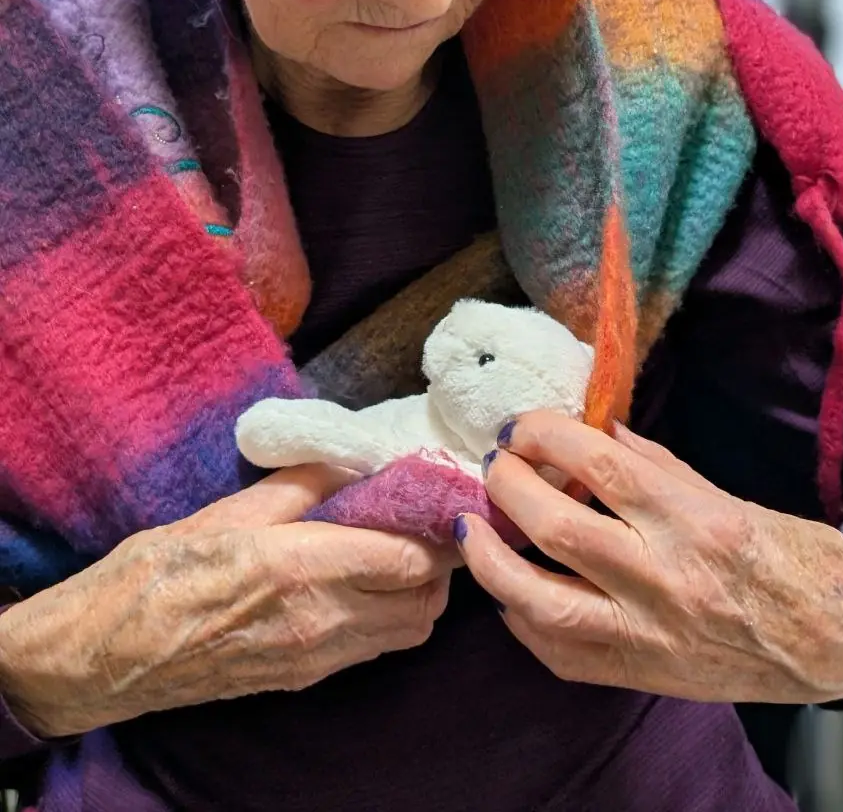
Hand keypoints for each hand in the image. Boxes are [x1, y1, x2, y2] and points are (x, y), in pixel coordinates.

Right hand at [0, 465, 454, 737]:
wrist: (103, 656)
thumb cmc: (155, 575)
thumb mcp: (226, 512)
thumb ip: (299, 485)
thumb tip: (351, 461)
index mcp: (300, 568)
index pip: (407, 558)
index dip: (437, 529)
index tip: (441, 498)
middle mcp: (318, 622)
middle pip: (423, 601)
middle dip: (439, 561)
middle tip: (427, 522)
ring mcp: (312, 658)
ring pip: (407, 632)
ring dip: (420, 593)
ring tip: (402, 551)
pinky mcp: (301, 679)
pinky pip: (372, 649)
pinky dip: (390, 618)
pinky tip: (368, 584)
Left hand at [456, 411, 842, 703]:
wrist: (832, 643)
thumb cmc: (787, 556)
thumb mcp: (727, 494)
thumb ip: (655, 466)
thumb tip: (596, 433)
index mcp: (695, 519)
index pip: (598, 463)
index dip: (544, 434)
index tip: (520, 425)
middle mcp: (666, 577)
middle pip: (558, 526)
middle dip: (509, 485)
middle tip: (495, 464)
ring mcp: (647, 634)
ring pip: (542, 601)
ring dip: (491, 560)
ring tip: (473, 528)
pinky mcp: (637, 674)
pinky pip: (558, 652)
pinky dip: (521, 618)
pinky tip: (508, 591)